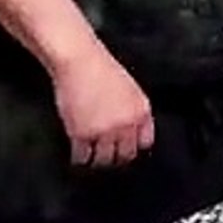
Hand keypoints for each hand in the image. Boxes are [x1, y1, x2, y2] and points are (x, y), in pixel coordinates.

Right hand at [51, 46, 154, 167]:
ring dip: (97, 160)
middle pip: (126, 155)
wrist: (80, 62)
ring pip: (104, 160)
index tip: (124, 149)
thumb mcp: (131, 90)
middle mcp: (127, 124)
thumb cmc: (102, 70)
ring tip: (91, 159)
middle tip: (106, 157)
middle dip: (116, 157)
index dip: (133, 146)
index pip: (145, 142)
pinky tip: (77, 155)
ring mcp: (106, 131)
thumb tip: (130, 132)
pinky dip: (79, 158)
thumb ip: (133, 111)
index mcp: (142, 112)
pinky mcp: (83, 134)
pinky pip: (82, 157)